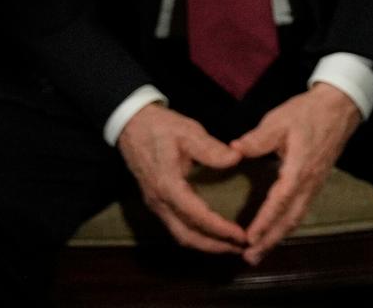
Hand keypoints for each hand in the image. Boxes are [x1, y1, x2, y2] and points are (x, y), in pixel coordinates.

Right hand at [116, 104, 247, 254]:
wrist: (131, 125)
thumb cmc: (161, 127)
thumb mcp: (188, 132)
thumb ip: (211, 148)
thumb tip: (236, 159)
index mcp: (167, 185)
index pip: (196, 216)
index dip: (219, 229)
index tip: (241, 234)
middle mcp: (159, 201)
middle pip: (186, 236)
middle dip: (214, 246)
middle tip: (241, 248)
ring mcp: (156, 204)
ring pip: (180, 234)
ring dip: (205, 243)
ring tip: (230, 245)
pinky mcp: (156, 201)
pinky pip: (176, 226)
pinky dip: (195, 235)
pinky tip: (212, 232)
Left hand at [229, 83, 362, 264]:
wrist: (340, 106)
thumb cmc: (308, 112)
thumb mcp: (280, 120)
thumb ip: (258, 138)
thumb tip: (234, 149)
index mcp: (299, 167)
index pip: (280, 200)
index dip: (265, 220)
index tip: (249, 237)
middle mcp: (310, 181)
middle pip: (291, 218)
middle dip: (271, 239)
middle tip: (250, 257)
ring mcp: (316, 183)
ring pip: (298, 217)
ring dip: (279, 236)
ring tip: (260, 252)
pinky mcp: (317, 182)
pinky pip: (302, 210)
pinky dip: (288, 225)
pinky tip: (277, 232)